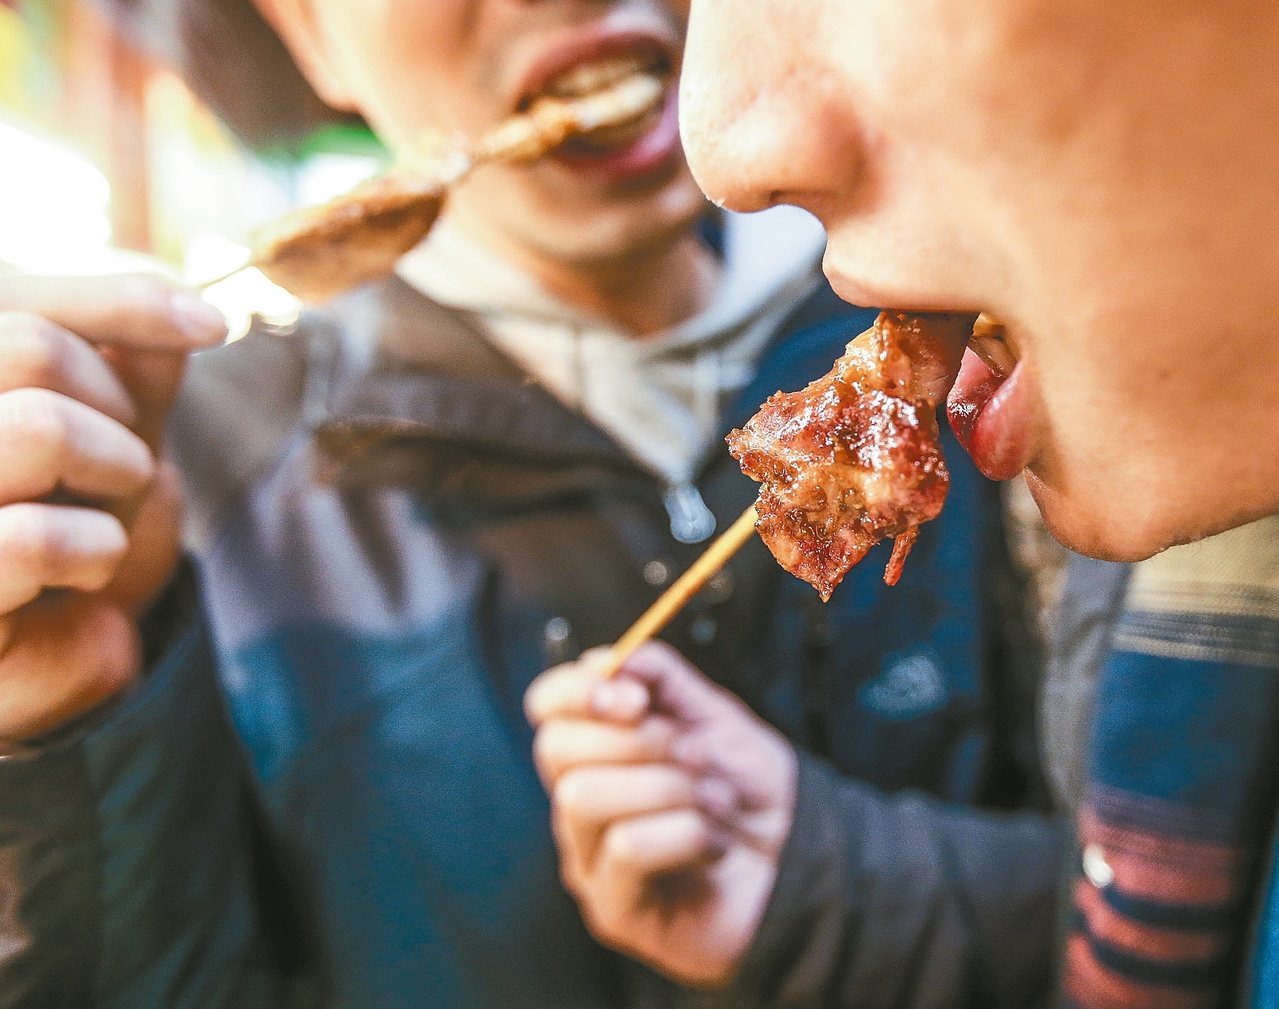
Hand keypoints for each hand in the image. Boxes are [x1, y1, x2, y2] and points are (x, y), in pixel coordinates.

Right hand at [0, 274, 224, 743]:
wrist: (27, 647)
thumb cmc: (59, 513)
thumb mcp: (103, 426)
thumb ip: (130, 360)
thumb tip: (199, 316)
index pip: (17, 291)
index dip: (123, 300)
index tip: (213, 325)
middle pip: (28, 345)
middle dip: (115, 403)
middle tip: (126, 460)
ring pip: (37, 427)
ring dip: (114, 471)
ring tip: (107, 511)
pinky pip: (31, 536)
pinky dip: (93, 551)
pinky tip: (83, 572)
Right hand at [526, 642, 798, 986]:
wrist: (800, 860)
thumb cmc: (750, 793)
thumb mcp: (712, 717)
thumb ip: (662, 677)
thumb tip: (613, 657)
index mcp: (597, 749)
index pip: (548, 707)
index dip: (577, 691)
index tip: (635, 698)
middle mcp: (580, 802)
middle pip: (557, 749)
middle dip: (637, 740)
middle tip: (697, 756)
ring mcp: (589, 858)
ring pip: (585, 795)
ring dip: (668, 788)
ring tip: (716, 801)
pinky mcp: (611, 908)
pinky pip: (627, 846)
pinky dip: (687, 834)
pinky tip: (715, 845)